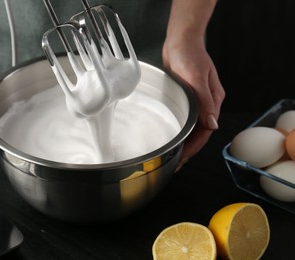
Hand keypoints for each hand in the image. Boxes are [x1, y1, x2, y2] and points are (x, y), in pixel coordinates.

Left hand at [163, 35, 224, 169]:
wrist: (180, 40)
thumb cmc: (190, 55)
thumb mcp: (197, 78)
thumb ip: (205, 102)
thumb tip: (212, 125)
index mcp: (213, 101)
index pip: (205, 131)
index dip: (194, 147)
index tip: (182, 158)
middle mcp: (206, 103)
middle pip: (199, 132)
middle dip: (188, 149)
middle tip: (174, 163)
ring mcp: (195, 101)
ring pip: (191, 127)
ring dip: (183, 142)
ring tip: (172, 155)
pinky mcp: (185, 97)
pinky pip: (184, 118)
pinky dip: (179, 129)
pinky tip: (171, 135)